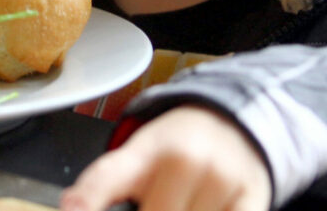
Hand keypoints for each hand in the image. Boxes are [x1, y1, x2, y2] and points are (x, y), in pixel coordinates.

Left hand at [60, 106, 271, 210]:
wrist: (234, 125)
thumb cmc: (176, 149)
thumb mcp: (139, 156)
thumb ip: (107, 186)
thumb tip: (73, 209)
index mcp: (145, 149)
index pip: (107, 177)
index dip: (87, 199)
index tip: (73, 210)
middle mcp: (183, 159)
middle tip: (155, 199)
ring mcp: (222, 179)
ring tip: (181, 203)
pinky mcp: (254, 196)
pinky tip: (206, 208)